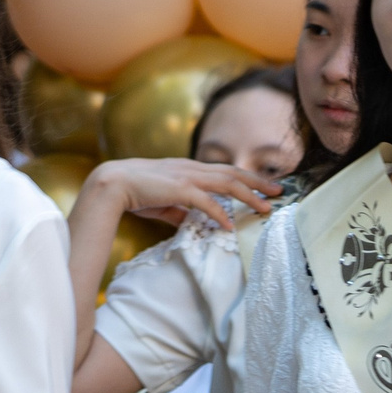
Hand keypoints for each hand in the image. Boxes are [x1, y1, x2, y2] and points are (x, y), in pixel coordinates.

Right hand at [95, 158, 280, 231]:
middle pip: (234, 173)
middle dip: (258, 182)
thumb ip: (181, 211)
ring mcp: (187, 177)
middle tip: (279, 192)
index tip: (264, 187)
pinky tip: (230, 224)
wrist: (112, 184)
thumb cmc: (135, 192)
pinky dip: (220, 212)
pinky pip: (205, 202)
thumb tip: (192, 223)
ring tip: (265, 208)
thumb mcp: (164, 202)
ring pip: (227, 184)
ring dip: (248, 196)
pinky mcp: (178, 189)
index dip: (247, 178)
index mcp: (190, 169)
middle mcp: (192, 169)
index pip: (225, 171)